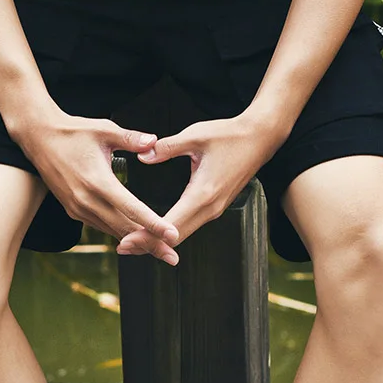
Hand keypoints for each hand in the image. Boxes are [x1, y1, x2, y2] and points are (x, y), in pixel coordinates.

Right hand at [10, 106, 179, 263]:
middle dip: (151, 245)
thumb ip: (131, 138)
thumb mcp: (104, 129)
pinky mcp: (75, 211)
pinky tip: (136, 241)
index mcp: (98, 181)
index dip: (154, 225)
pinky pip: (102, 227)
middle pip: (125, 229)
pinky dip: (120, 234)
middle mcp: (88, 201)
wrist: (38, 139)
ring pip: (114, 231)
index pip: (132, 209)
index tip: (172, 236)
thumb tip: (155, 141)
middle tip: (173, 258)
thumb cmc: (74, 131)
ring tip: (160, 253)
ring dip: (137, 243)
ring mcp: (80, 209)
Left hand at [117, 111, 286, 262]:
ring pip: (183, 234)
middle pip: (174, 237)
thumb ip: (167, 147)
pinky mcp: (215, 207)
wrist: (260, 139)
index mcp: (202, 194)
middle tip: (122, 248)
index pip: (169, 224)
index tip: (126, 242)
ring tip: (134, 243)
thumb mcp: (195, 136)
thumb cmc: (229, 135)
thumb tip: (143, 155)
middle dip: (148, 244)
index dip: (146, 236)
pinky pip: (190, 225)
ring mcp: (214, 210)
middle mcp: (209, 208)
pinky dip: (171, 232)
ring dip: (159, 240)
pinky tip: (156, 231)